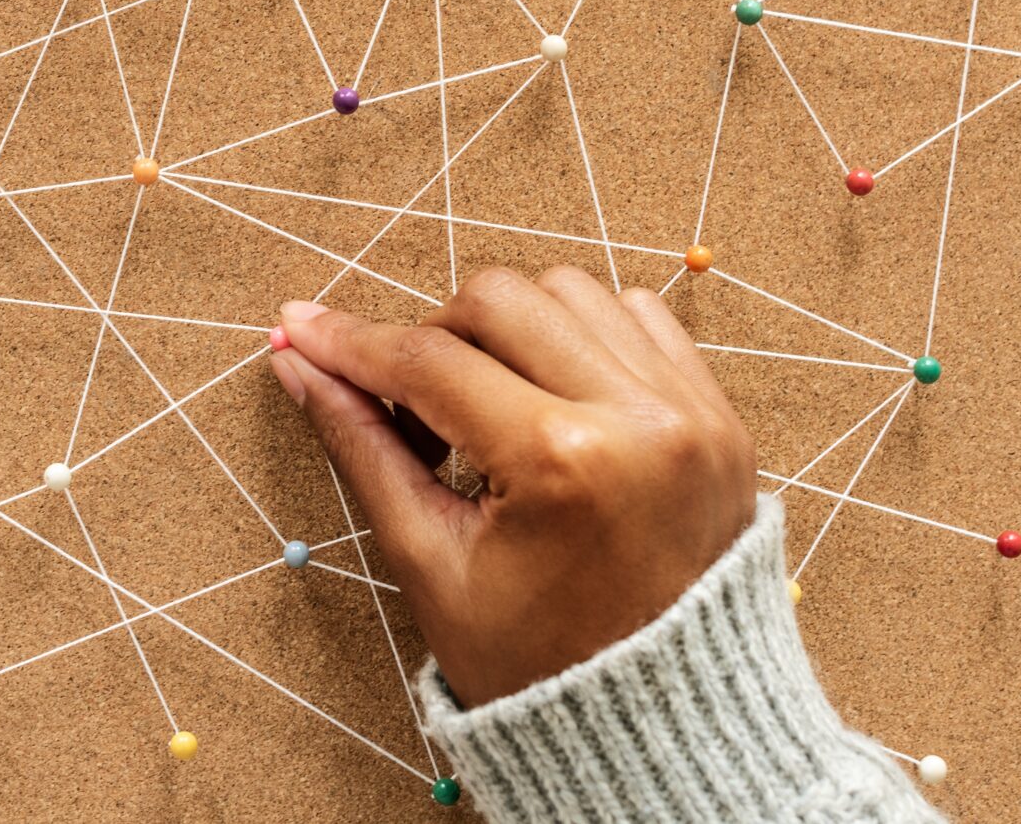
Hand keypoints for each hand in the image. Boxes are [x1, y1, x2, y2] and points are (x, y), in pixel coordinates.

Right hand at [272, 269, 756, 705]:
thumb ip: (361, 444)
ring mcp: (692, 412)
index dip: (352, 342)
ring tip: (487, 404)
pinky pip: (641, 317)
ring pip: (570, 291)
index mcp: (562, 462)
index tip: (303, 326)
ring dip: (510, 328)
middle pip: (499, 300)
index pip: (429, 361)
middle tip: (413, 402)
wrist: (662, 730)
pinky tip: (550, 392)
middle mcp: (640, 418)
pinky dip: (583, 335)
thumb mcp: (427, 559)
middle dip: (435, 336)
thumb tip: (299, 362)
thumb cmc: (540, 665)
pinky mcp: (722, 416)